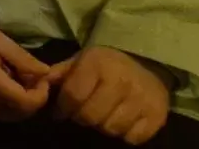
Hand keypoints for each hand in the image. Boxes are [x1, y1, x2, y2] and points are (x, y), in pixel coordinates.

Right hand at [0, 22, 53, 122]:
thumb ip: (22, 57)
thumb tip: (45, 72)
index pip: (25, 102)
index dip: (41, 94)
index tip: (43, 77)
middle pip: (21, 112)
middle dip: (34, 98)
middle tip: (34, 76)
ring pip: (12, 115)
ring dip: (23, 102)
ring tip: (21, 78)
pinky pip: (1, 112)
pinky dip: (12, 103)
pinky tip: (9, 84)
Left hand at [46, 46, 169, 144]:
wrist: (148, 62)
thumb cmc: (108, 64)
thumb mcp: (82, 60)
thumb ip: (61, 73)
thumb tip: (41, 83)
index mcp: (99, 63)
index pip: (73, 96)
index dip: (63, 108)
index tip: (61, 111)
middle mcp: (121, 81)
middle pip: (91, 117)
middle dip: (82, 117)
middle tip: (84, 113)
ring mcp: (141, 99)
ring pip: (111, 129)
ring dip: (103, 125)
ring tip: (104, 114)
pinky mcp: (157, 116)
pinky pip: (133, 138)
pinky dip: (125, 133)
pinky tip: (122, 120)